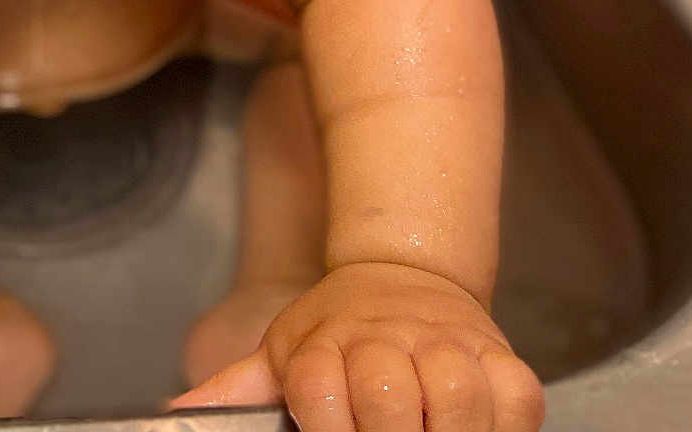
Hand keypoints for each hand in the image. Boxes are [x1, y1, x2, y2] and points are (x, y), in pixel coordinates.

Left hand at [173, 263, 543, 431]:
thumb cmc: (339, 330)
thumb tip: (176, 411)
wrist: (405, 275)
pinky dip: (503, 427)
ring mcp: (447, 346)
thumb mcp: (282, 353)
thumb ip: (235, 390)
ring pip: (456, 401)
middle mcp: (384, 340)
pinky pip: (514, 400)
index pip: (321, 397)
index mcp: (324, 344)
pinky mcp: (501, 358)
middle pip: (387, 402)